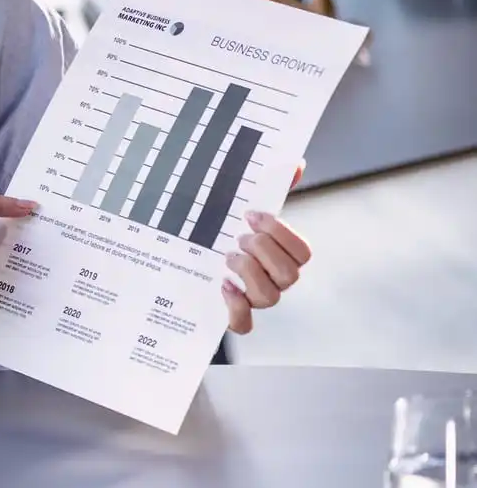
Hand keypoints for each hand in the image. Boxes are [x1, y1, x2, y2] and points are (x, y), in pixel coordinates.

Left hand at [224, 164, 310, 333]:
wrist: (184, 263)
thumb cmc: (222, 233)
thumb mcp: (240, 210)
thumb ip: (270, 189)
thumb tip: (295, 162)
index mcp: (282, 255)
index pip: (303, 252)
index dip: (281, 233)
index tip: (252, 215)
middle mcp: (273, 280)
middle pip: (290, 275)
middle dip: (264, 251)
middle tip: (238, 238)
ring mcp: (253, 300)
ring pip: (270, 298)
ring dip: (249, 273)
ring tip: (226, 257)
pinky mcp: (231, 316)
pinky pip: (245, 324)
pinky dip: (236, 308)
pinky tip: (222, 285)